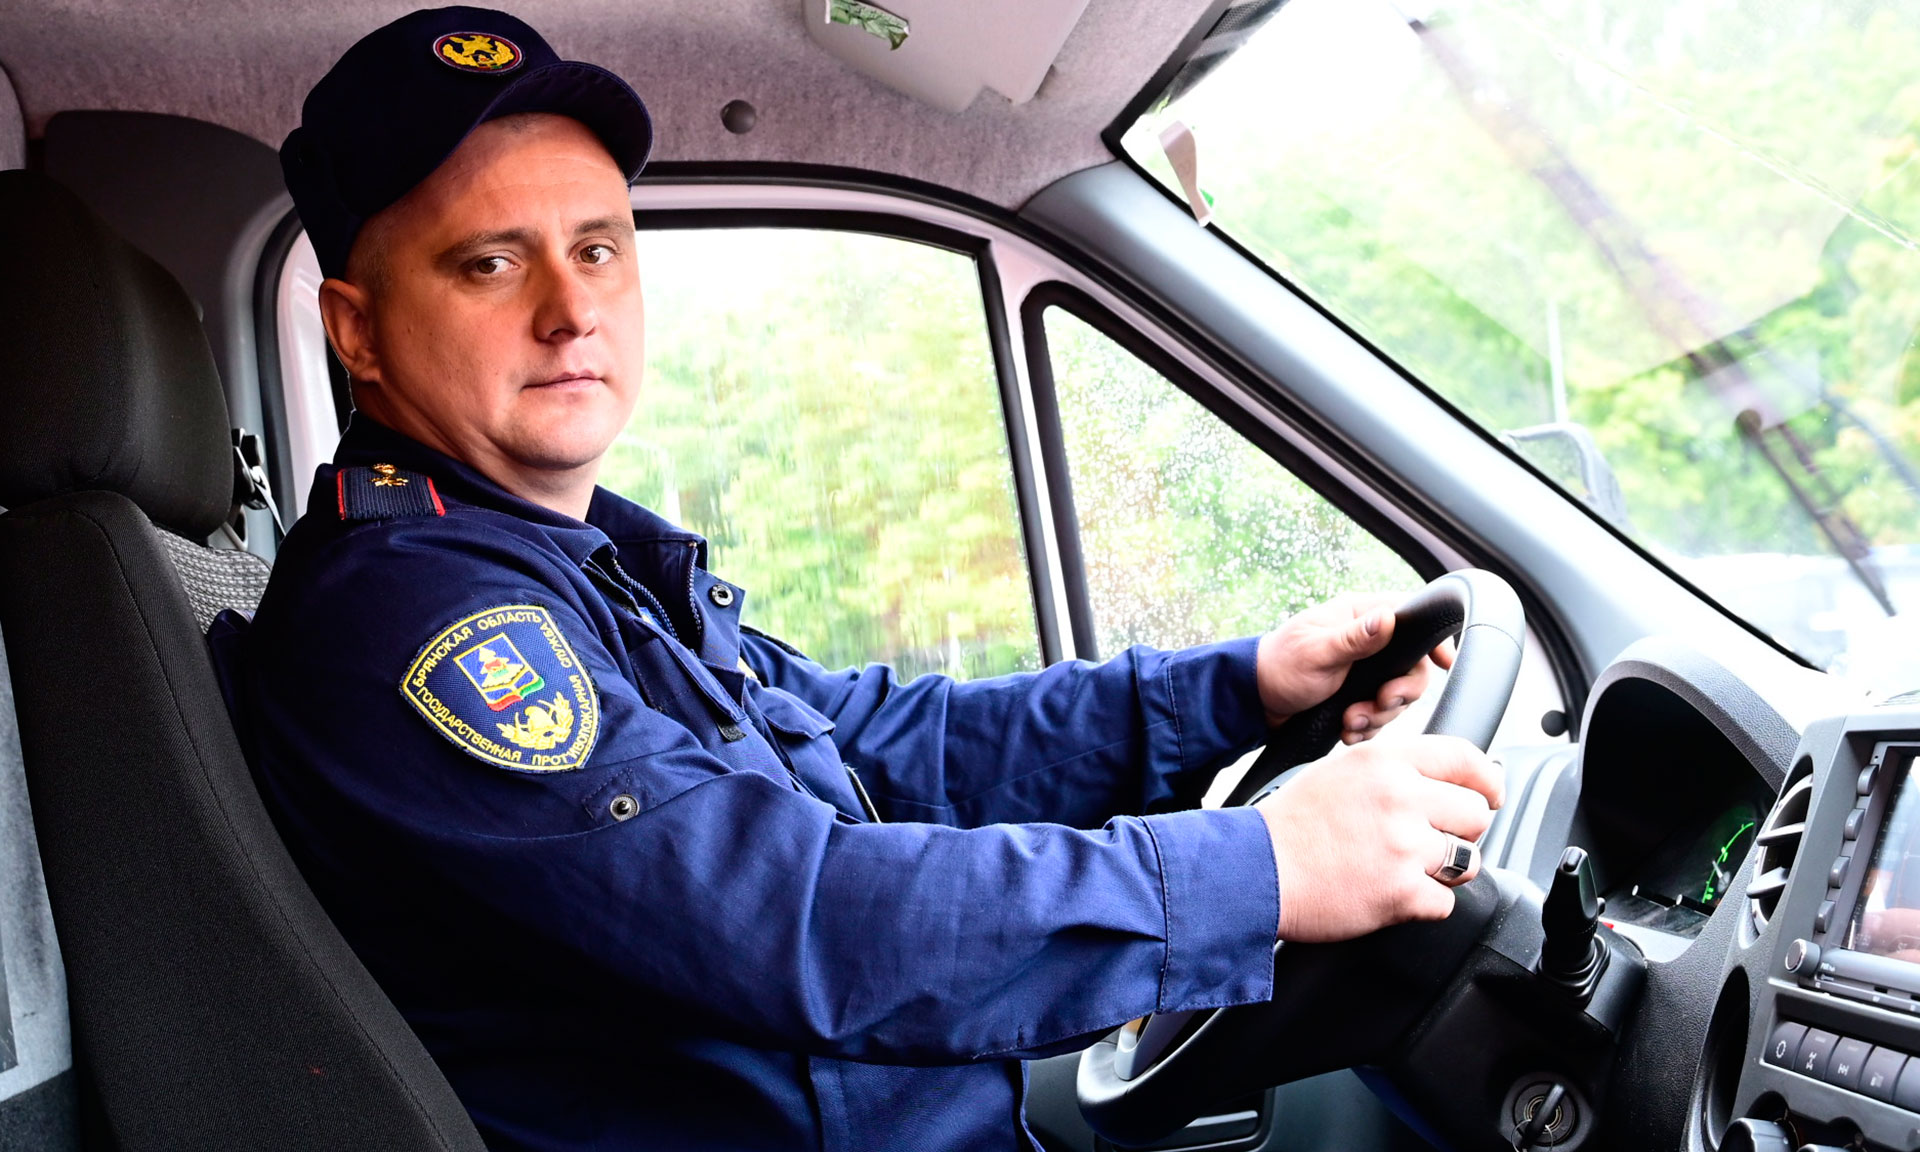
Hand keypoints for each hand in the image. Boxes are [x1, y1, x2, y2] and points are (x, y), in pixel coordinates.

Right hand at [1254, 735, 1502, 941]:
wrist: (1255, 870)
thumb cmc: (1292, 824)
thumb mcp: (1342, 771)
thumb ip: (1395, 771)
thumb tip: (1450, 782)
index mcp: (1385, 761)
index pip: (1465, 759)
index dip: (1487, 780)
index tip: (1491, 794)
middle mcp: (1400, 797)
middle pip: (1476, 814)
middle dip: (1460, 832)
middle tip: (1430, 841)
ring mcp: (1403, 846)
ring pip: (1469, 860)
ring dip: (1446, 870)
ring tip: (1408, 868)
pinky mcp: (1401, 893)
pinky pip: (1445, 903)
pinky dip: (1423, 904)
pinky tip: (1391, 893)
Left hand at [1256, 594, 1455, 743]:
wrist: (1255, 702)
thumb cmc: (1279, 665)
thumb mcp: (1317, 652)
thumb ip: (1354, 638)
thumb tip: (1387, 619)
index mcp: (1360, 616)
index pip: (1412, 617)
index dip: (1433, 641)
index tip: (1444, 662)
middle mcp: (1368, 642)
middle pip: (1412, 667)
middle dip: (1399, 693)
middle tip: (1378, 703)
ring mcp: (1366, 671)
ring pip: (1398, 696)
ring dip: (1378, 715)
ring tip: (1349, 721)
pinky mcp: (1359, 696)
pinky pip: (1380, 715)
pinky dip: (1367, 727)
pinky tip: (1346, 730)